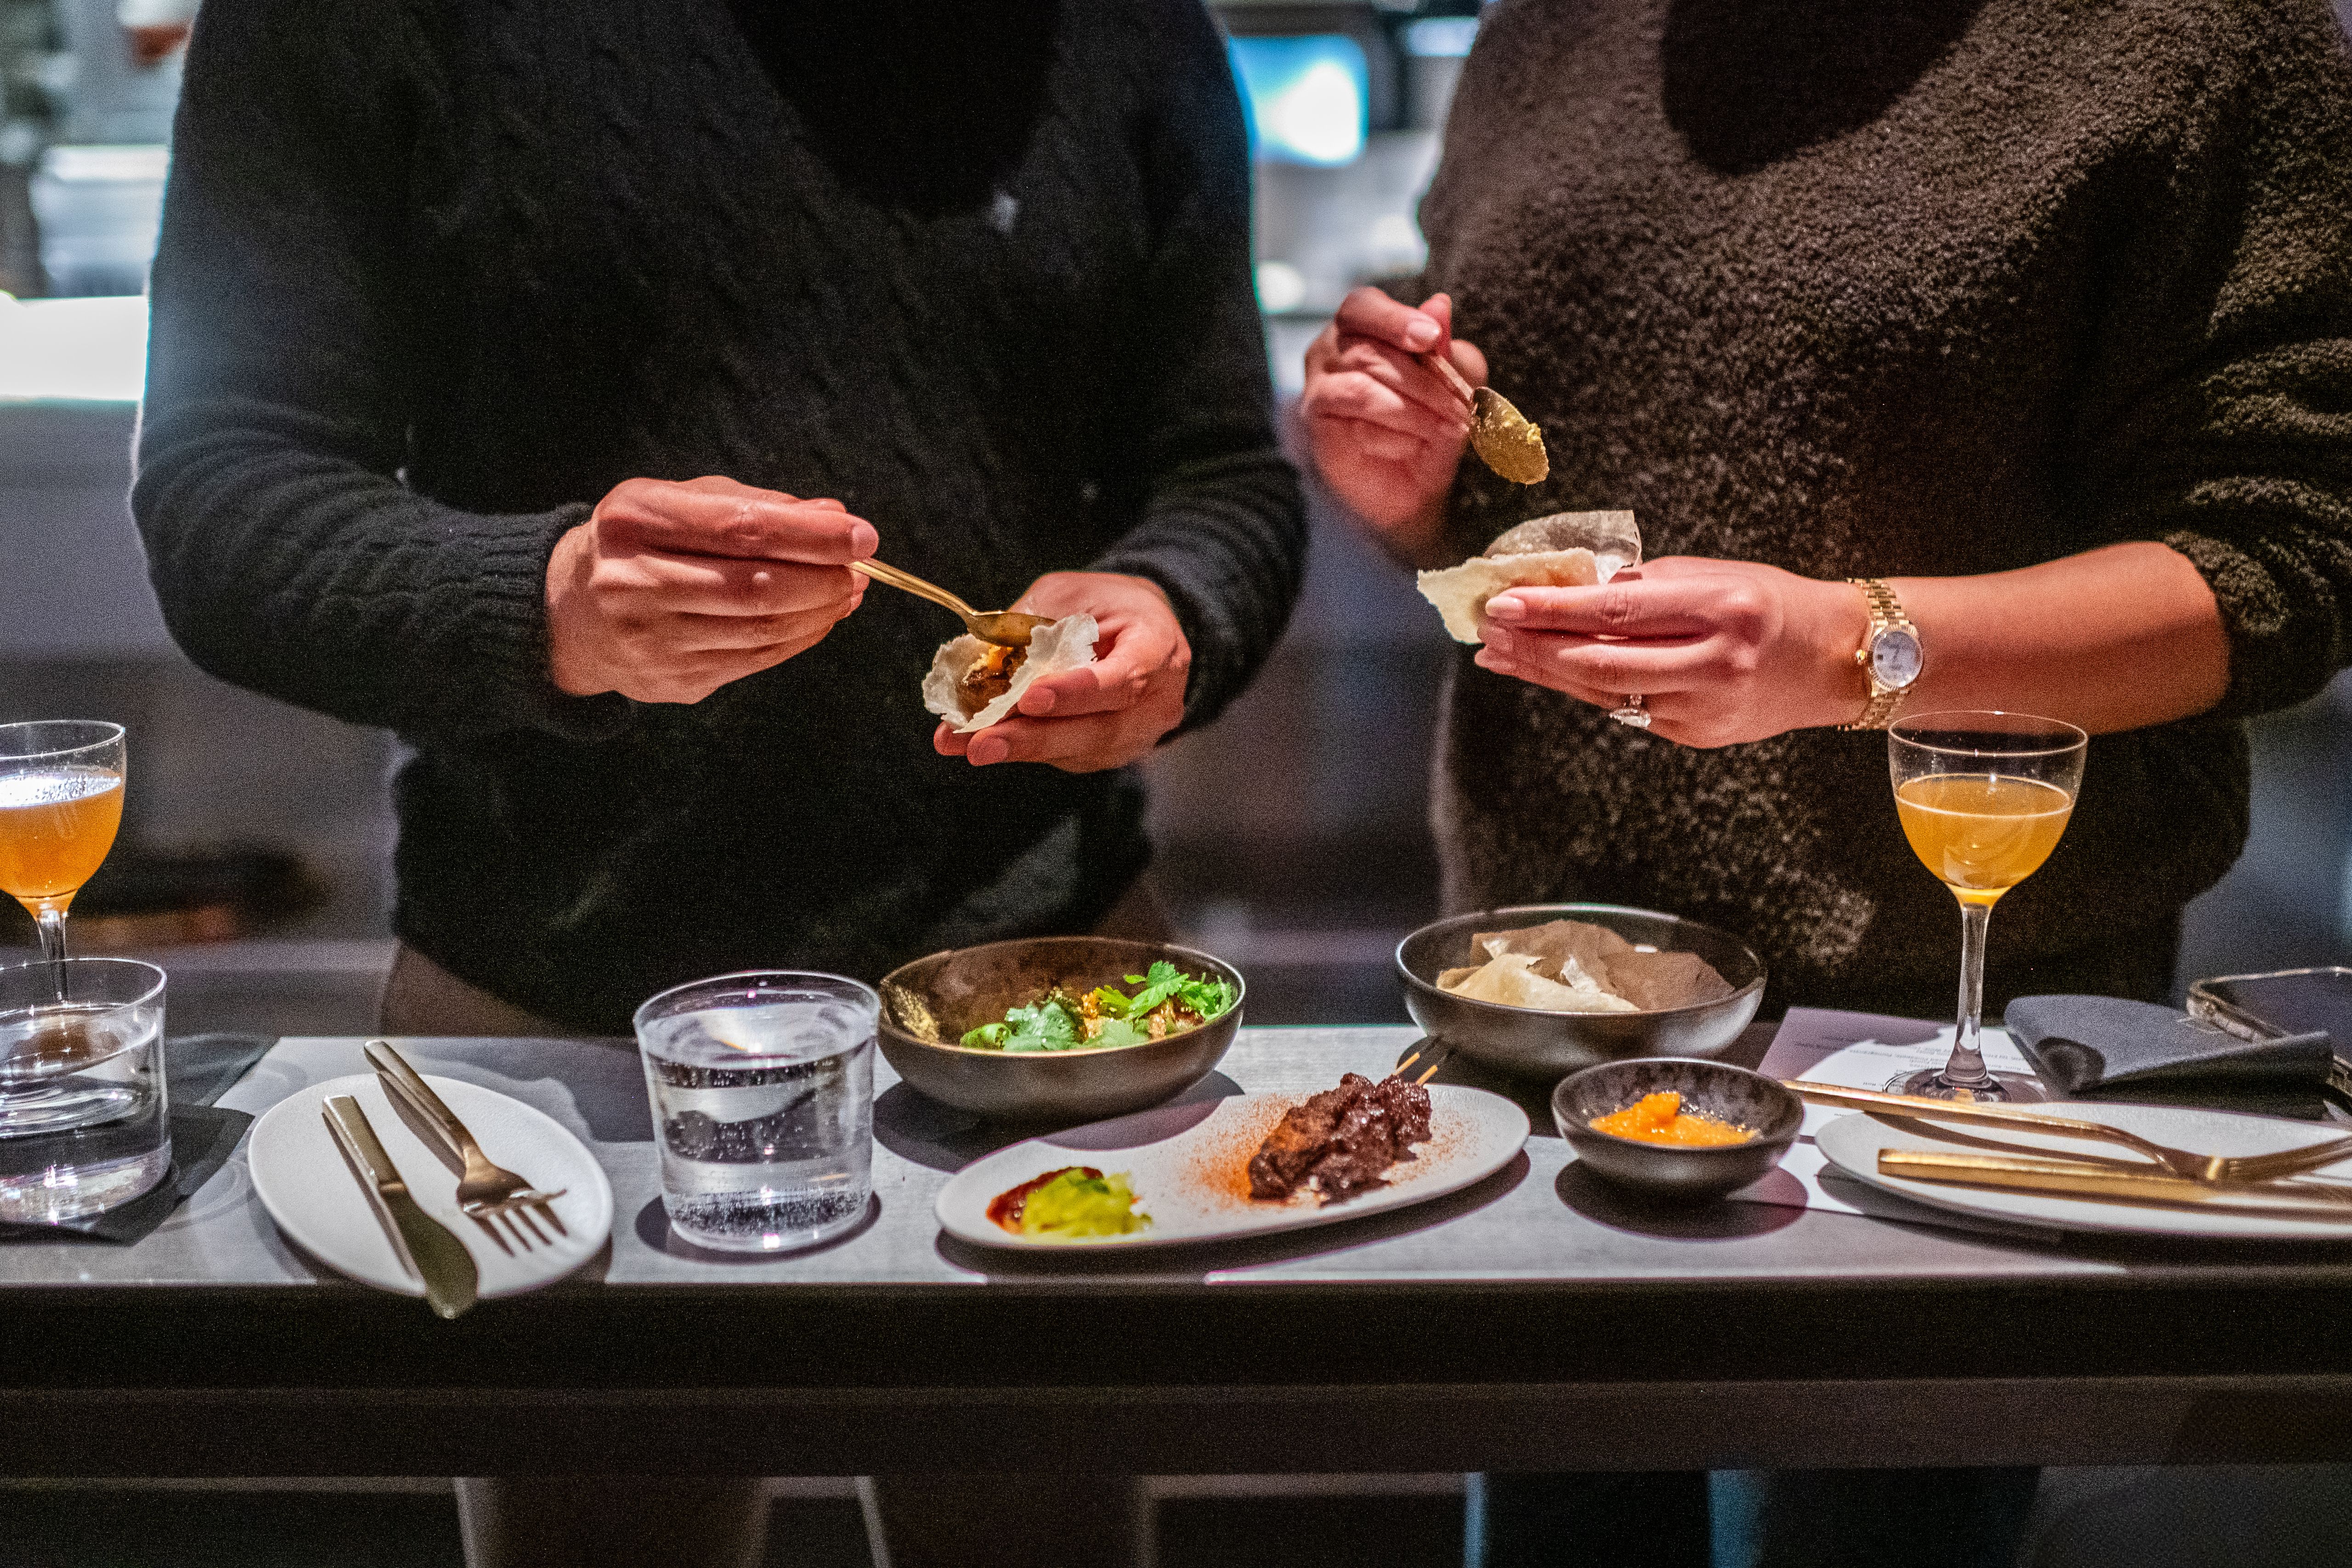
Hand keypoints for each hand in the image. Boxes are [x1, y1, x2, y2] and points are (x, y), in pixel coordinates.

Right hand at [547, 475, 873, 703]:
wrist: (569, 614)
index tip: (860, 534)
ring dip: (819, 611)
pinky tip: (818, 619)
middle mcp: (633, 582)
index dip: (810, 534)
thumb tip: (833, 515)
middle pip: (755, 586)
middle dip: (822, 577)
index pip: (739, 527)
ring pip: (760, 630)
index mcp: (633, 521)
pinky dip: (798, 639)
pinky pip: (754, 661)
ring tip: (846, 590)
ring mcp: (650, 640)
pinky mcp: (671, 681)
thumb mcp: (678, 502)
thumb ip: (753, 504)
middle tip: (860, 568)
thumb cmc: (638, 544)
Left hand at [933, 572, 1190, 771]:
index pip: (1123, 680)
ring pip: (1078, 750)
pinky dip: (1025, 748)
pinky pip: (1067, 756)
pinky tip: (985, 740)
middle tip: (982, 743)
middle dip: (1034, 737)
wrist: (1142, 628)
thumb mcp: (1072, 594)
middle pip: (1097, 730)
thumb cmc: (1107, 605)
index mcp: (1158, 650)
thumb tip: (982, 662)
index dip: (1076, 692)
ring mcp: (1136, 735)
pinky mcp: (1110, 751)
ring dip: (1019, 748)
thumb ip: (1035, 624)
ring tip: (967, 744)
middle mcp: (1156, 703)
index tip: (1030, 699)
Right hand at [1299, 289, 1485, 566]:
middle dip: (1423, 379)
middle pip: (1366, 348)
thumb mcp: (1455, 382)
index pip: (1363, 306)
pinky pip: (1351, 422)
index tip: (1430, 338)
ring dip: (1413, 409)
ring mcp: (1318, 386)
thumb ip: (1446, 348)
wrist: (1413, 486)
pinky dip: (1390, 433)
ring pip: (1361, 385)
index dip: (1396, 319)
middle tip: (1462, 405)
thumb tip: (1438, 305)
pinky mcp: (1316, 423)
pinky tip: (1412, 446)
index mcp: (1362, 327)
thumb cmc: (1431, 423)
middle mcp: (1330, 350)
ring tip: (1448, 427)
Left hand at [1471, 558, 1871, 747]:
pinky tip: (1548, 673)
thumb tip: (1568, 592)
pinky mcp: (1696, 735)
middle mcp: (1713, 665)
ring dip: (1545, 673)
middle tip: (1488, 628)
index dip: (1553, 610)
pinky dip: (1582, 689)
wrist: (1836, 660)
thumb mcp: (1712, 575)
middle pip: (1602, 662)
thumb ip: (1644, 587)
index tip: (1504, 600)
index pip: (1618, 612)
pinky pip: (1626, 709)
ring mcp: (1704, 709)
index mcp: (1720, 610)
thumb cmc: (1769, 602)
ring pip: (1605, 693)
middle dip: (1536, 646)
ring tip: (1500, 653)